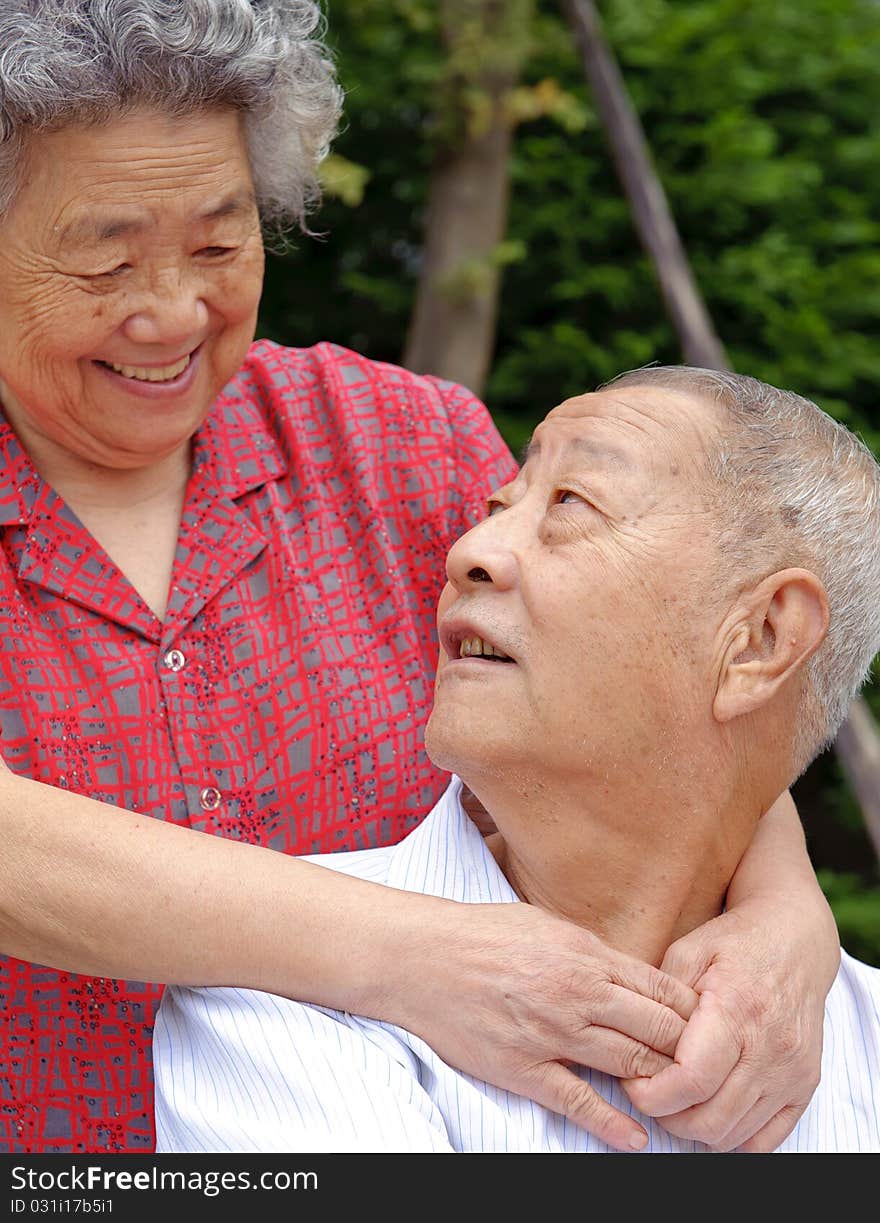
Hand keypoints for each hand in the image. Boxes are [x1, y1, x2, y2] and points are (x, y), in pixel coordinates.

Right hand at [394, 901, 697, 1151]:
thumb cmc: (483, 934)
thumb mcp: (547, 924)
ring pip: (627, 1063)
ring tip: (684, 1097)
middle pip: (657, 1029)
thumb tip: (632, 974)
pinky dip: (612, 1123)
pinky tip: (636, 1137)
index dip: (694, 1011)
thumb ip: (593, 952)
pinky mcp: (523, 1068)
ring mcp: (551, 1034)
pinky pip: (577, 1101)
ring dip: (661, 1082)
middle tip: (710, 1065)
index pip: (662, 989)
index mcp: (586, 955)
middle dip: (690, 1049)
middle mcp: (577, 994)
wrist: (423, 957)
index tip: (710, 1025)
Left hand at [622, 899, 838, 1150]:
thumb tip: (629, 1043)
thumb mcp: (687, 952)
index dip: (652, 1094)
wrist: (795, 939)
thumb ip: (658, 1000)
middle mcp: (770, 1047)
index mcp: (736, 1009)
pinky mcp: (806, 1085)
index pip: (691, 1080)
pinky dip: (732, 1136)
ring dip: (695, 1128)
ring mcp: (792, 1071)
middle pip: (710, 1118)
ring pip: (734, 1135)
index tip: (631, 1080)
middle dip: (667, 1116)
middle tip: (649, 1092)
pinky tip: (710, 1108)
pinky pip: (765, 1140)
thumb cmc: (733, 943)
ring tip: (676, 1097)